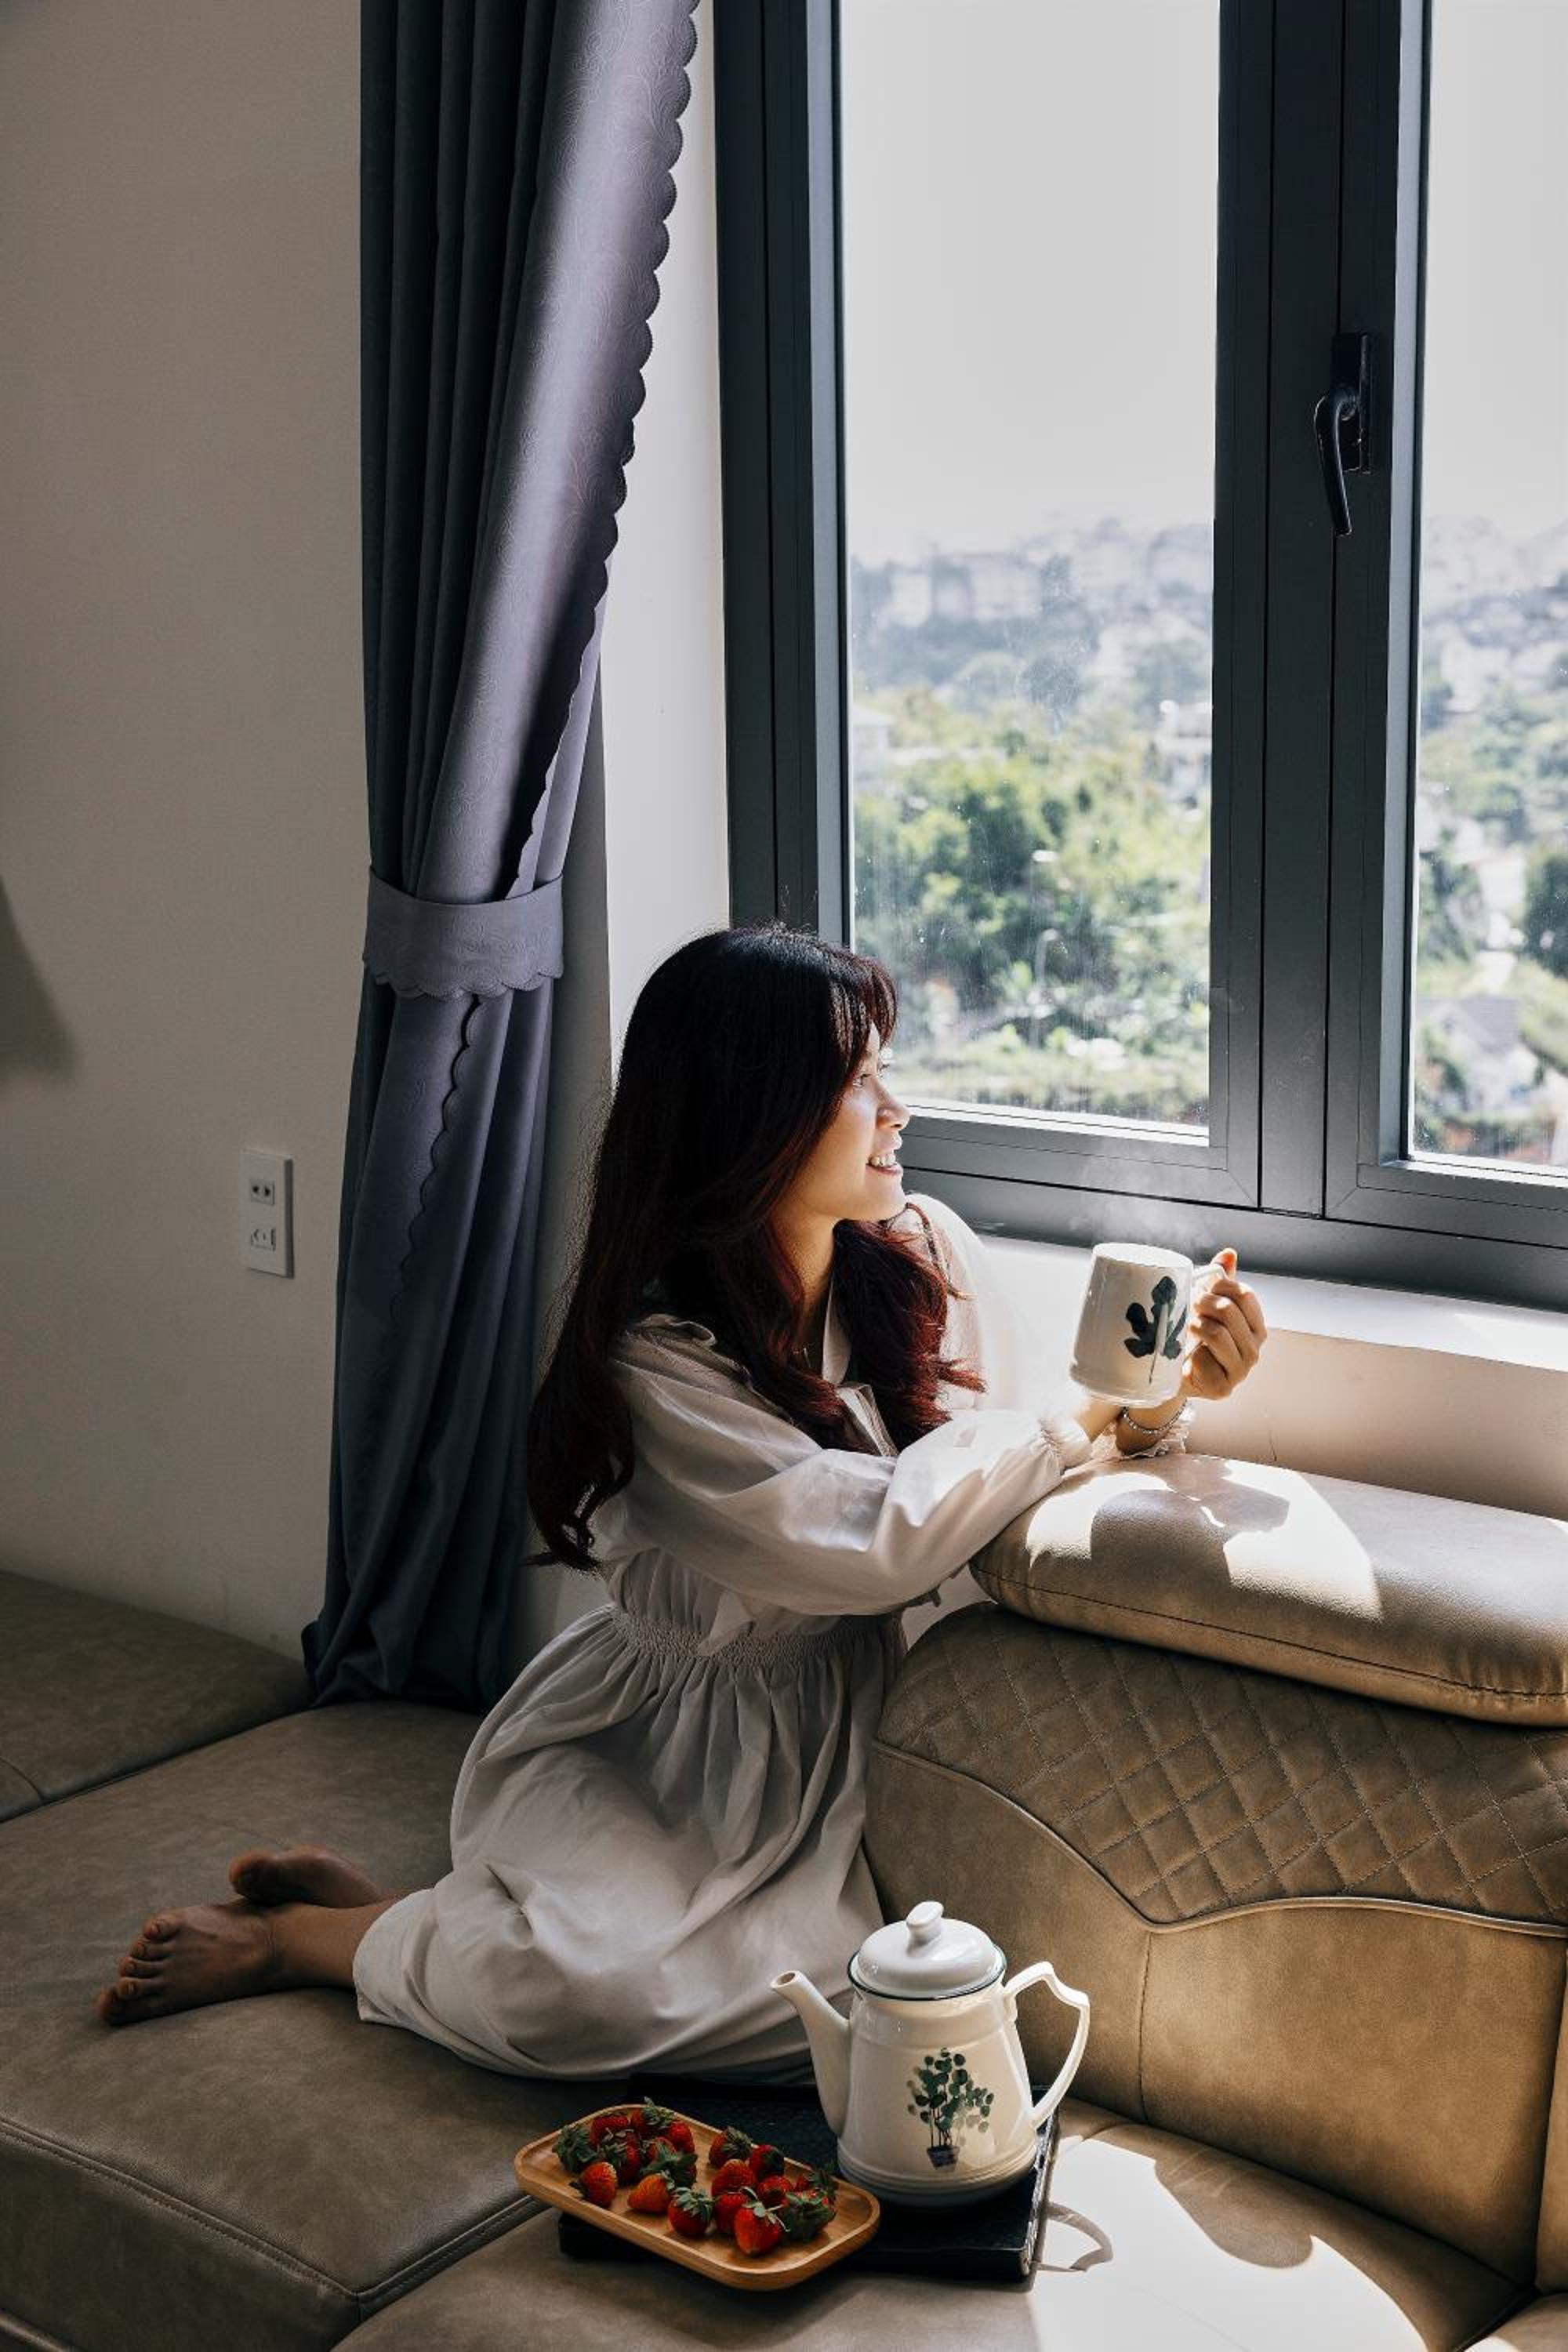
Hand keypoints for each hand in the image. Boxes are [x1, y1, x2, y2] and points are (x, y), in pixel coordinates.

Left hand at [1178, 1246, 1267, 1402]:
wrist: (1173, 1374)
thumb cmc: (1193, 1336)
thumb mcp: (1207, 1305)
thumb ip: (1220, 1280)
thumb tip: (1229, 1253)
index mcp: (1256, 1326)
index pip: (1245, 1295)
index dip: (1220, 1285)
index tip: (1203, 1288)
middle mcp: (1254, 1349)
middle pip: (1229, 1311)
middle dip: (1202, 1303)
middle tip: (1189, 1305)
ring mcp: (1241, 1370)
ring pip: (1216, 1333)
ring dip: (1194, 1326)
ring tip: (1186, 1327)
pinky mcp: (1223, 1388)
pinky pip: (1203, 1359)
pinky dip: (1189, 1354)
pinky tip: (1187, 1358)